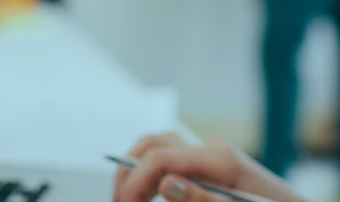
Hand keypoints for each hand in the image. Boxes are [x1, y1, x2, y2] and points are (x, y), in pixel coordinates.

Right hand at [113, 132, 302, 201]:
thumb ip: (201, 200)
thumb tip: (165, 184)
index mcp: (220, 159)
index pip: (160, 157)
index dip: (133, 183)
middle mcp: (215, 150)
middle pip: (154, 143)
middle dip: (129, 170)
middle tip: (119, 200)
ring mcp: (215, 155)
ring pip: (162, 147)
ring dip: (139, 169)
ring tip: (130, 198)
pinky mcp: (216, 166)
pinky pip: (176, 160)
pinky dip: (156, 172)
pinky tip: (152, 195)